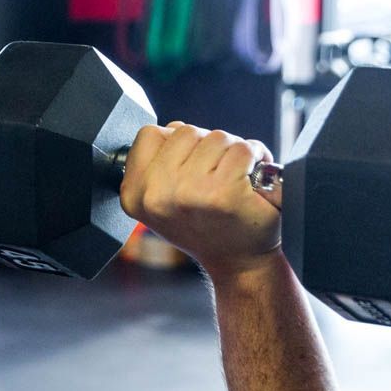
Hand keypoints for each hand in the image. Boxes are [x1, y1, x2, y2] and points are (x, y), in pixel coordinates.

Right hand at [119, 123, 281, 280]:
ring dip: (233, 152)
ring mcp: (187, 193)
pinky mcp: (221, 193)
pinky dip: (255, 158)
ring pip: (215, 137)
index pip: (149, 134)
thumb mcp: (164, 199)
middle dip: (206, 146)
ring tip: (234, 178)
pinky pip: (242, 149)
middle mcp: (155, 195)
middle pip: (185, 131)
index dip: (175, 144)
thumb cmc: (207, 227)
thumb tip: (171, 130)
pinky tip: (250, 180)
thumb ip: (158, 163)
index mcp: (134, 194)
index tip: (189, 167)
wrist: (238, 261)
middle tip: (215, 175)